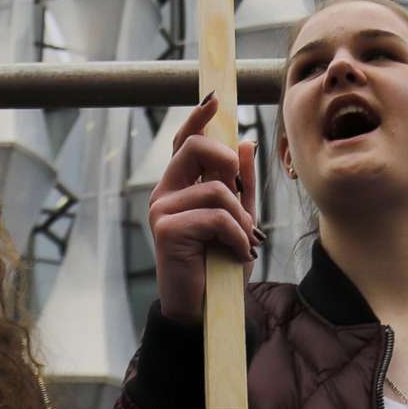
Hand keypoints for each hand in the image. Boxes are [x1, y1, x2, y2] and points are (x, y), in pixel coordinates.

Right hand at [147, 95, 259, 324]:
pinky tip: (237, 255)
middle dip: (227, 163)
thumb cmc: (219, 266)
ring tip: (242, 243)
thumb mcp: (239, 219)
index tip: (215, 98)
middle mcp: (166, 192)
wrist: (205, 310)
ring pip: (217, 189)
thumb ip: (241, 184)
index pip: (186, 140)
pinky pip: (216, 216)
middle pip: (196, 146)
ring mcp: (162, 209)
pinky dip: (236, 237)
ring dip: (241, 219)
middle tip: (240, 196)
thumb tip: (245, 142)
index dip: (199, 117)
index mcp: (181, 186)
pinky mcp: (166, 229)